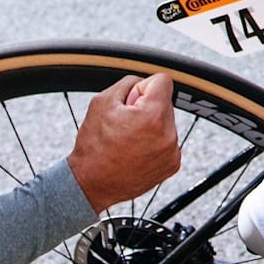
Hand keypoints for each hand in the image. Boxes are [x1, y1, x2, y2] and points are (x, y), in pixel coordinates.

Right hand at [68, 73, 181, 211]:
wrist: (91, 183)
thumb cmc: (94, 144)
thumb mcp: (103, 101)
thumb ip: (129, 83)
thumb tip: (144, 83)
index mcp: (152, 116)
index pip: (163, 81)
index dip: (143, 87)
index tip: (131, 102)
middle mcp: (168, 134)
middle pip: (165, 102)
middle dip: (147, 107)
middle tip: (125, 124)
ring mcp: (172, 152)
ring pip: (166, 122)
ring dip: (152, 125)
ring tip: (129, 139)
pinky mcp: (172, 164)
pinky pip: (168, 141)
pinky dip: (155, 142)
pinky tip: (137, 151)